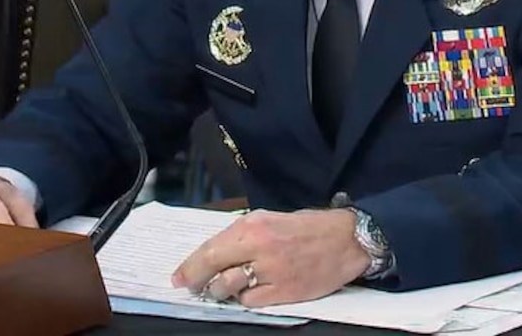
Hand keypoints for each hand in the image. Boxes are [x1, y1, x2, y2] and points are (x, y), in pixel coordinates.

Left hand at [171, 208, 370, 306]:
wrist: (344, 240)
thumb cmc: (305, 227)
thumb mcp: (269, 219)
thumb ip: (241, 234)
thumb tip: (213, 253)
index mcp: (253, 226)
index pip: (210, 250)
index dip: (189, 267)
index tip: (177, 278)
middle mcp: (259, 248)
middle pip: (214, 271)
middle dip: (198, 281)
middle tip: (192, 287)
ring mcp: (272, 273)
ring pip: (230, 289)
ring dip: (222, 290)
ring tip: (225, 287)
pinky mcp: (285, 293)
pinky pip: (251, 303)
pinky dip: (246, 299)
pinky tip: (251, 291)